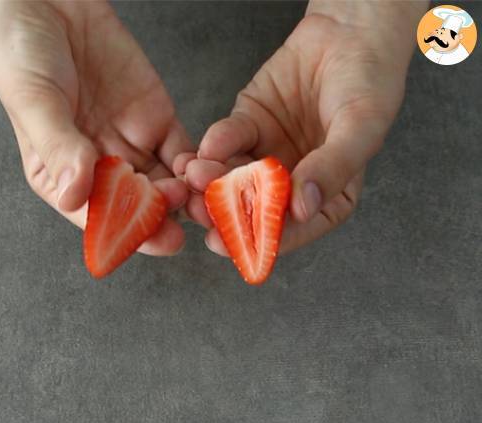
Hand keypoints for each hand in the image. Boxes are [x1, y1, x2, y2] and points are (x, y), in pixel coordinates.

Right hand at [0, 0, 192, 254]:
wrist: (51, 0)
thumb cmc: (23, 49)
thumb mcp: (32, 97)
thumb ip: (57, 145)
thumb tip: (75, 194)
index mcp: (59, 177)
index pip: (94, 216)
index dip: (123, 233)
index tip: (147, 240)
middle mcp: (98, 169)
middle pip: (135, 209)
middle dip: (159, 221)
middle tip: (179, 225)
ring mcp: (130, 146)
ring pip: (165, 187)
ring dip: (184, 199)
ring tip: (197, 199)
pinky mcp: (157, 120)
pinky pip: (182, 153)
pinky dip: (196, 167)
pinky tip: (204, 171)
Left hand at [176, 11, 416, 255]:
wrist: (348, 32)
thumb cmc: (368, 83)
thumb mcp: (360, 129)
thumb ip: (332, 169)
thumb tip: (302, 208)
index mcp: (325, 196)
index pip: (292, 227)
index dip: (261, 240)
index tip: (231, 247)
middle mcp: (291, 182)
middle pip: (254, 208)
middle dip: (225, 212)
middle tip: (203, 214)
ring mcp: (266, 155)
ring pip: (233, 177)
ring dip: (212, 180)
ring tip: (197, 176)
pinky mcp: (247, 126)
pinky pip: (227, 140)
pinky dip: (215, 144)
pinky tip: (206, 148)